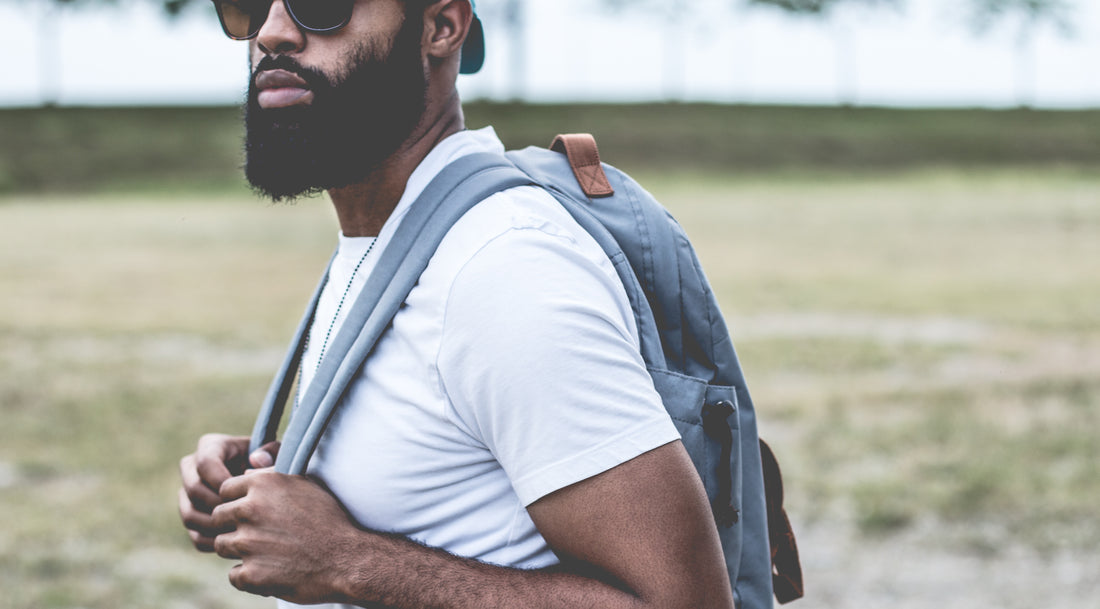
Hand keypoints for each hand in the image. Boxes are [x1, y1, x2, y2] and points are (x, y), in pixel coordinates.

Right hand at [178, 433, 279, 551]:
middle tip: (242, 516)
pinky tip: (237, 544)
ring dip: (215, 527)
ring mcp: (188, 494)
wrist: (269, 487)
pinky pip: (195, 534)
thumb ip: (272, 453)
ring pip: (190, 514)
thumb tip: (256, 459)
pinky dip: (214, 542)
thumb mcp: (279, 454)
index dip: (222, 480)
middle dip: (219, 506)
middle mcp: (192, 468)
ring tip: (240, 531)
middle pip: (193, 489)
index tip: (244, 493)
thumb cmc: (275, 466)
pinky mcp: (192, 517)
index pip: (205, 463)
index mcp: (211, 446)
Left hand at [211, 470, 362, 603]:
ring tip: (266, 552)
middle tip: (259, 534)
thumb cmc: (328, 518)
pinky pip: (233, 575)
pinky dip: (249, 576)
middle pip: (218, 517)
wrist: (347, 558)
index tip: (253, 512)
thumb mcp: (305, 484)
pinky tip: (270, 571)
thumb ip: (272, 473)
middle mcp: (250, 510)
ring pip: (222, 545)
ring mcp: (248, 543)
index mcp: (262, 484)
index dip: (237, 502)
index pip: (225, 490)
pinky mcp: (251, 573)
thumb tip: (250, 460)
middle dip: (234, 525)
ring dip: (239, 550)